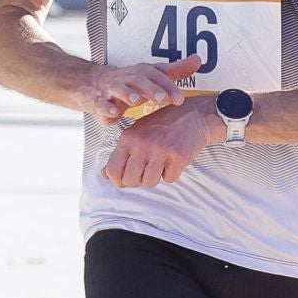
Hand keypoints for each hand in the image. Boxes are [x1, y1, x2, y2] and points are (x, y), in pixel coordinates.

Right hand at [82, 54, 201, 122]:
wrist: (92, 84)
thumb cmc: (128, 81)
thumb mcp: (152, 74)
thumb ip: (175, 70)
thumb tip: (198, 59)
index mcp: (141, 73)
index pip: (156, 76)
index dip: (168, 86)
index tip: (180, 98)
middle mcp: (127, 78)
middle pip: (139, 80)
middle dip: (151, 89)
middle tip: (163, 99)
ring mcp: (111, 89)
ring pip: (119, 89)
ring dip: (128, 94)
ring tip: (137, 101)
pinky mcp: (98, 101)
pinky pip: (101, 104)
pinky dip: (106, 108)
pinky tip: (113, 114)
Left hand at [102, 96, 217, 188]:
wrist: (193, 115)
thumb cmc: (162, 125)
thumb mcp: (136, 133)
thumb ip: (120, 153)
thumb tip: (104, 174)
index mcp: (128, 138)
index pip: (113, 170)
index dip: (118, 180)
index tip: (126, 179)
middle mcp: (141, 144)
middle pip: (130, 180)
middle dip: (138, 181)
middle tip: (146, 171)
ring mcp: (160, 151)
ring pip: (149, 182)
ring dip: (155, 178)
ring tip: (160, 164)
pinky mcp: (177, 157)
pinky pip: (169, 179)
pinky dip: (172, 174)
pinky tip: (173, 160)